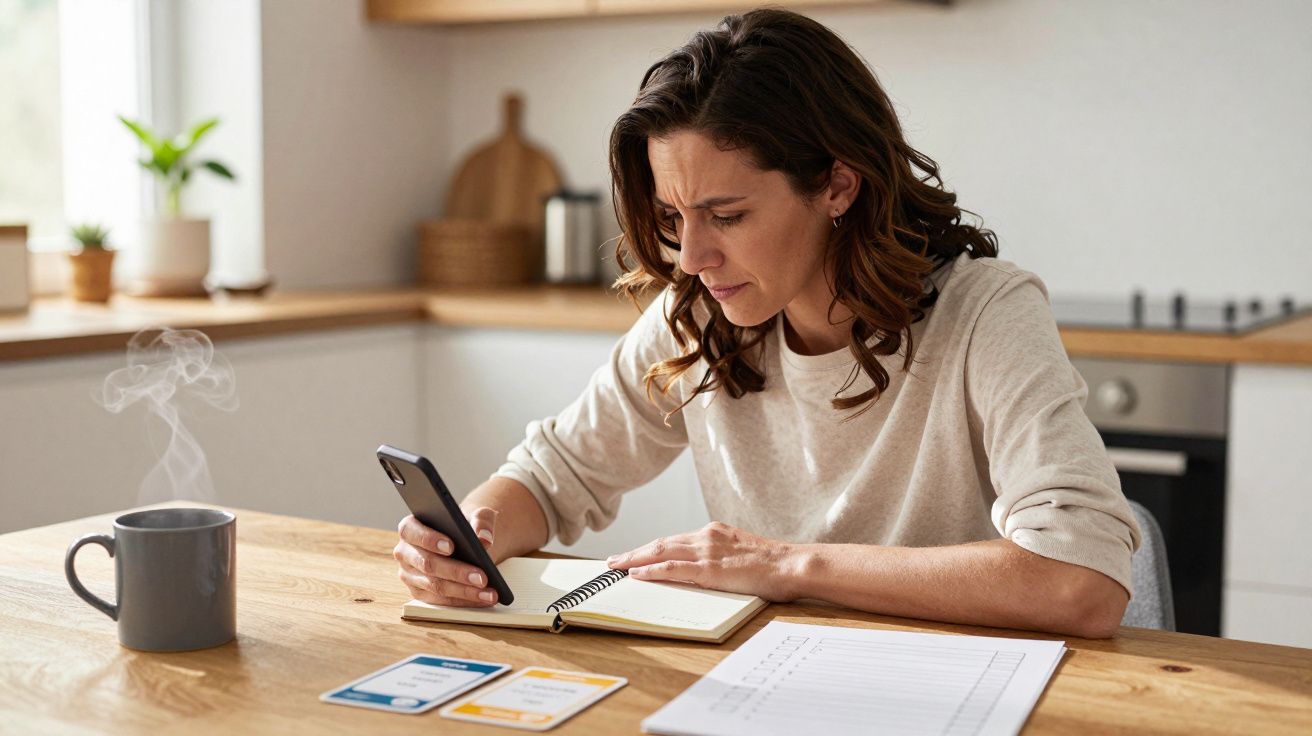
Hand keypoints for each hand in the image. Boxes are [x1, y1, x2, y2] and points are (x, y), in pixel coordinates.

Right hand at [394, 507, 499, 606]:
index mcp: (410, 527)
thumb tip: (485, 539)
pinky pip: (440, 601)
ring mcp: (409, 575)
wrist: (464, 545)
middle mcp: (404, 552)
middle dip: (457, 572)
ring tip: (489, 592)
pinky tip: (483, 598)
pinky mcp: (419, 593)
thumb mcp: (475, 516)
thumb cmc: (464, 528)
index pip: (412, 532)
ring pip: (436, 586)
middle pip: (427, 564)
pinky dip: (464, 600)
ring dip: (464, 591)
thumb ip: (482, 521)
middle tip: (482, 577)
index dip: (430, 539)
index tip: (451, 547)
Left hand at [606, 521, 802, 601]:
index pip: (675, 540)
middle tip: (614, 560)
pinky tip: (636, 574)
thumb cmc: (774, 565)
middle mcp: (707, 536)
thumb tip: (707, 571)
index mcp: (715, 532)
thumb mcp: (742, 554)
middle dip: (635, 552)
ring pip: (661, 552)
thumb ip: (722, 558)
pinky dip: (650, 570)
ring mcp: (707, 551)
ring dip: (635, 559)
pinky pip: (672, 568)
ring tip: (616, 566)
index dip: (652, 548)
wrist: (792, 564)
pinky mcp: (709, 568)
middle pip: (661, 543)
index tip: (636, 554)